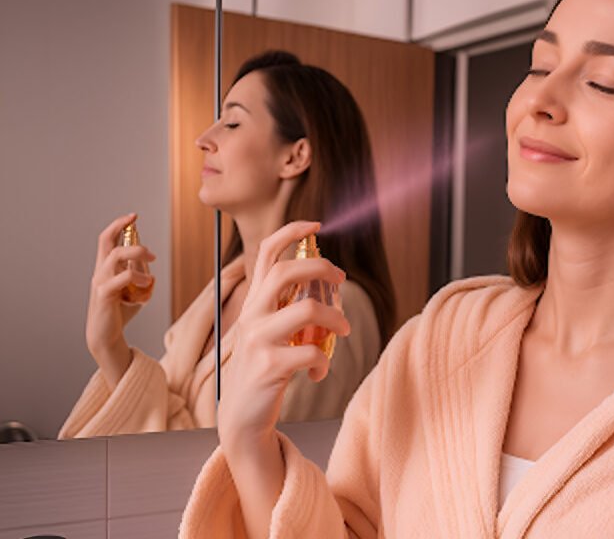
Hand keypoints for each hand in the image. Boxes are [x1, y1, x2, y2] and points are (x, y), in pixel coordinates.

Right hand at [85, 213, 155, 386]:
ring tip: (152, 263)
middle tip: (149, 245)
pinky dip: (137, 277)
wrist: (107, 336)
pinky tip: (147, 284)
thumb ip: (139, 274)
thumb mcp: (134, 289)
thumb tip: (149, 263)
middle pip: (107, 241)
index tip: (134, 215)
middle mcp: (100, 271)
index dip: (118, 224)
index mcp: (105, 267)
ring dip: (137, 254)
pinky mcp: (105, 295)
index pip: (107, 239)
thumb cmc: (119, 312)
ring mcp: (101, 282)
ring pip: (115, 256)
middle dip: (126, 231)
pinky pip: (120, 278)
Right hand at [217, 221, 349, 453]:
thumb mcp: (270, 333)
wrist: (241, 417)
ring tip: (343, 331)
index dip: (290, 233)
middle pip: (287, 272)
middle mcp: (252, 315)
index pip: (265, 253)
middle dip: (321, 267)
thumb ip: (287, 308)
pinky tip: (320, 373)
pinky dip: (325, 362)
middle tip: (341, 278)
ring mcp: (257, 340)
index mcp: (254, 303)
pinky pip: (312, 353)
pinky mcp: (268, 366)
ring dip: (335, 319)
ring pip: (306, 310)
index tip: (315, 224)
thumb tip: (324, 284)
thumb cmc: (263, 370)